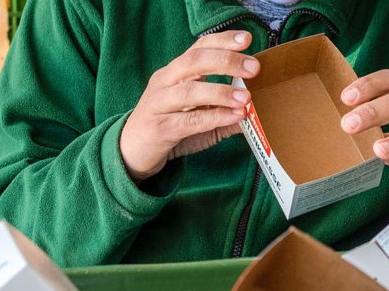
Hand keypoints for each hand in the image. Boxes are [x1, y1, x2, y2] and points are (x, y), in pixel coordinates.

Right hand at [120, 31, 259, 183]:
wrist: (132, 152)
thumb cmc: (168, 128)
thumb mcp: (199, 117)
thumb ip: (224, 112)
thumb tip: (256, 111)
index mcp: (175, 73)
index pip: (198, 48)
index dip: (222, 41)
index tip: (246, 39)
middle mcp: (165, 82)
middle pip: (193, 62)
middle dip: (225, 61)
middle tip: (253, 67)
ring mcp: (159, 104)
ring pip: (189, 91)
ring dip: (220, 92)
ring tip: (245, 97)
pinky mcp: (159, 128)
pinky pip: (188, 121)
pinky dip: (213, 118)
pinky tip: (233, 117)